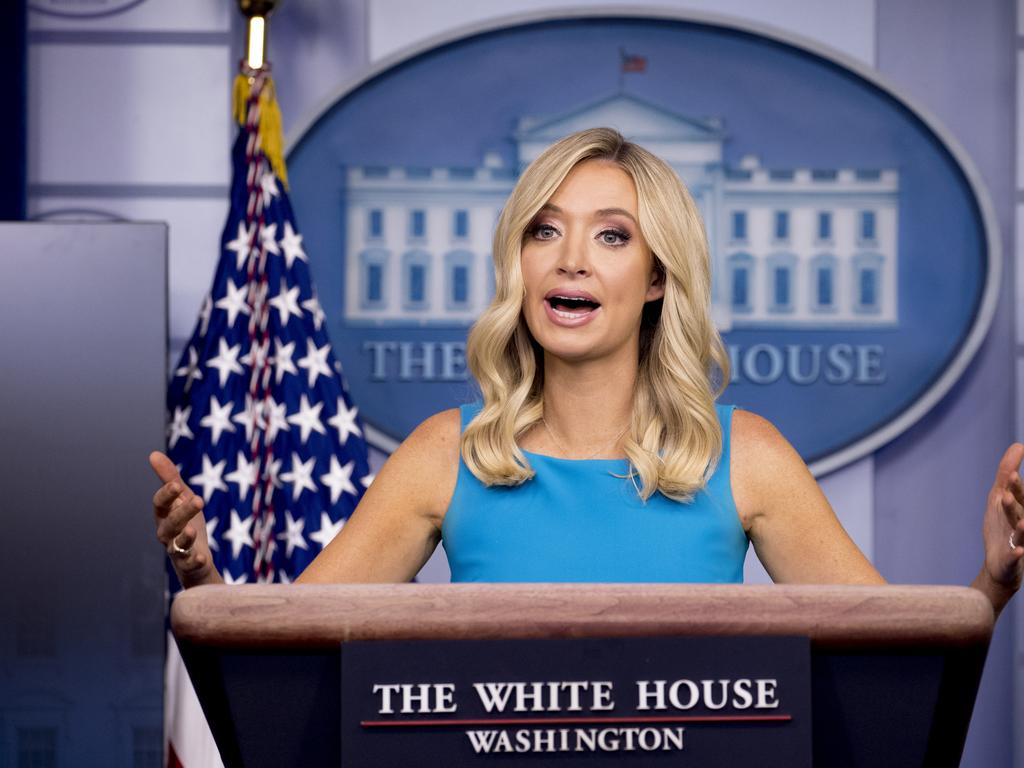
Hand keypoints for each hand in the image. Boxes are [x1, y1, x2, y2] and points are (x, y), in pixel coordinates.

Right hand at [150, 451, 221, 587]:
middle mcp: (167, 533)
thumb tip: (153, 454)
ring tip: (192, 530)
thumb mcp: (182, 499)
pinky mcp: (190, 565)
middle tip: (198, 500)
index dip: (166, 495)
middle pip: (171, 523)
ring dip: (184, 537)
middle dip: (182, 512)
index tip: (175, 484)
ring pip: (177, 544)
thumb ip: (169, 478)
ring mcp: (177, 550)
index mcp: (164, 515)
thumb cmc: (187, 524)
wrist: (196, 561)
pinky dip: (194, 561)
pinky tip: (201, 558)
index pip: (160, 504)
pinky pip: (189, 565)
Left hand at [976, 443, 1023, 614]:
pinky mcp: (1012, 557)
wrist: (1002, 563)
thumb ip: (1007, 472)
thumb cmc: (1002, 525)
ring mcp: (1018, 540)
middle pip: (1019, 511)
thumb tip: (1018, 445)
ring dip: (1022, 528)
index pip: (1018, 494)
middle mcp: (1021, 522)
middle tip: (1007, 495)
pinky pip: (1015, 555)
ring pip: (1021, 533)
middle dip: (1015, 504)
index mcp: (1019, 507)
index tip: (1010, 476)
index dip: (1015, 486)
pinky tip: (1019, 551)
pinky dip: (1016, 553)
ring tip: (1022, 523)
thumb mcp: (1000, 496)